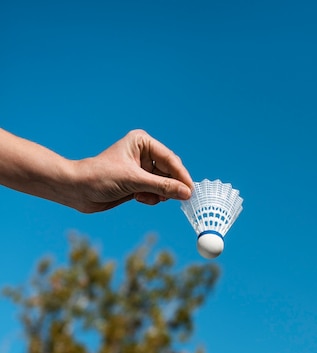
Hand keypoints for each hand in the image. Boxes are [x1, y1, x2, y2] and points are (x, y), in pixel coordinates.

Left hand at [73, 130, 192, 212]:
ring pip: (163, 184)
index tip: (190, 191)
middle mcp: (144, 154)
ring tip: (145, 197)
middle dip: (168, 186)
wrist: (78, 190)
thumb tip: (186, 193)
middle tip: (169, 198)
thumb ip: (162, 187)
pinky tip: (138, 198)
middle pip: (169, 172)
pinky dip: (150, 198)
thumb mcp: (134, 181)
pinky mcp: (137, 183)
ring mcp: (141, 169)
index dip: (181, 176)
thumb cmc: (100, 177)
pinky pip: (155, 192)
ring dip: (158, 194)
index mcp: (142, 142)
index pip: (170, 159)